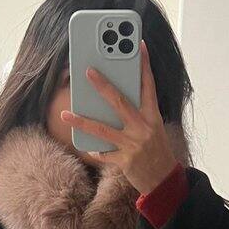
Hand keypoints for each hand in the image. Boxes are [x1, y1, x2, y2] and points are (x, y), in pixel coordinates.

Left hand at [59, 39, 178, 194]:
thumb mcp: (153, 128)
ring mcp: (134, 145)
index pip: (149, 86)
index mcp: (153, 116)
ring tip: (65, 115)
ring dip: (82, 121)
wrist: (164, 182)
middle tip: (87, 71)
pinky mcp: (125, 161)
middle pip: (120, 102)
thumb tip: (113, 99)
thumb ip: (138, 113)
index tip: (139, 46)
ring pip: (103, 129)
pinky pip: (104, 154)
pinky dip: (96, 151)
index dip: (144, 65)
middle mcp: (144, 128)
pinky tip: (91, 150)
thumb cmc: (156, 151)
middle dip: (103, 85)